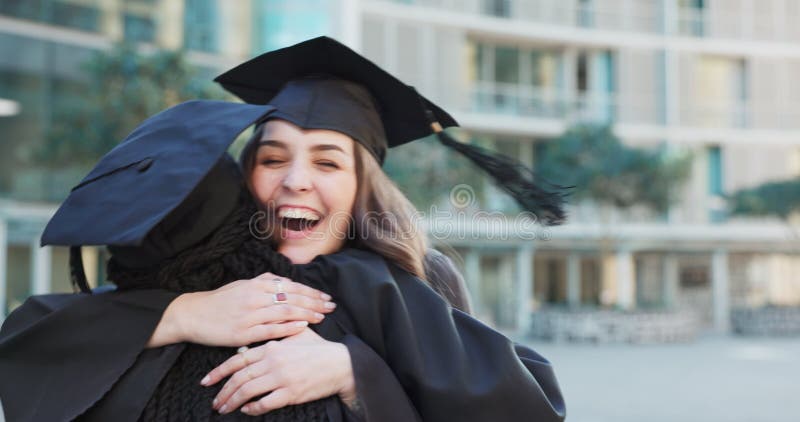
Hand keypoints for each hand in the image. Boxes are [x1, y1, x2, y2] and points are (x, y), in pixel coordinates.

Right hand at [147, 272, 335, 346]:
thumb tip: (284, 279)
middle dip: (315, 302)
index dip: (311, 292)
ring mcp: (250, 315)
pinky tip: (302, 327)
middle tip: (331, 307)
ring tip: (322, 317)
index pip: (291, 286)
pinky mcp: (243, 333)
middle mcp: (255, 297)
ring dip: (307, 314)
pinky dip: (288, 327)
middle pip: (293, 298)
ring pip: (285, 312)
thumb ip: (264, 281)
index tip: (326, 297)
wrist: (193, 315)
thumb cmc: (220, 300)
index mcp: (256, 284)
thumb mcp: (242, 284)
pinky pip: (270, 330)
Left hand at [202, 328, 356, 415]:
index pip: (237, 360)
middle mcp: (273, 361)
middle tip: (215, 402)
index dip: (219, 372)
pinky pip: (264, 403)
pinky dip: (252, 408)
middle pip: (239, 378)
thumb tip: (250, 346)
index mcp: (271, 346)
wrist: (340, 364)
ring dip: (232, 402)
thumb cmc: (318, 348)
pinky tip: (247, 410)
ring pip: (247, 391)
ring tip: (225, 409)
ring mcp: (281, 378)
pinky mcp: (291, 393)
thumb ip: (272, 337)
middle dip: (223, 392)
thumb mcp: (295, 335)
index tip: (207, 381)